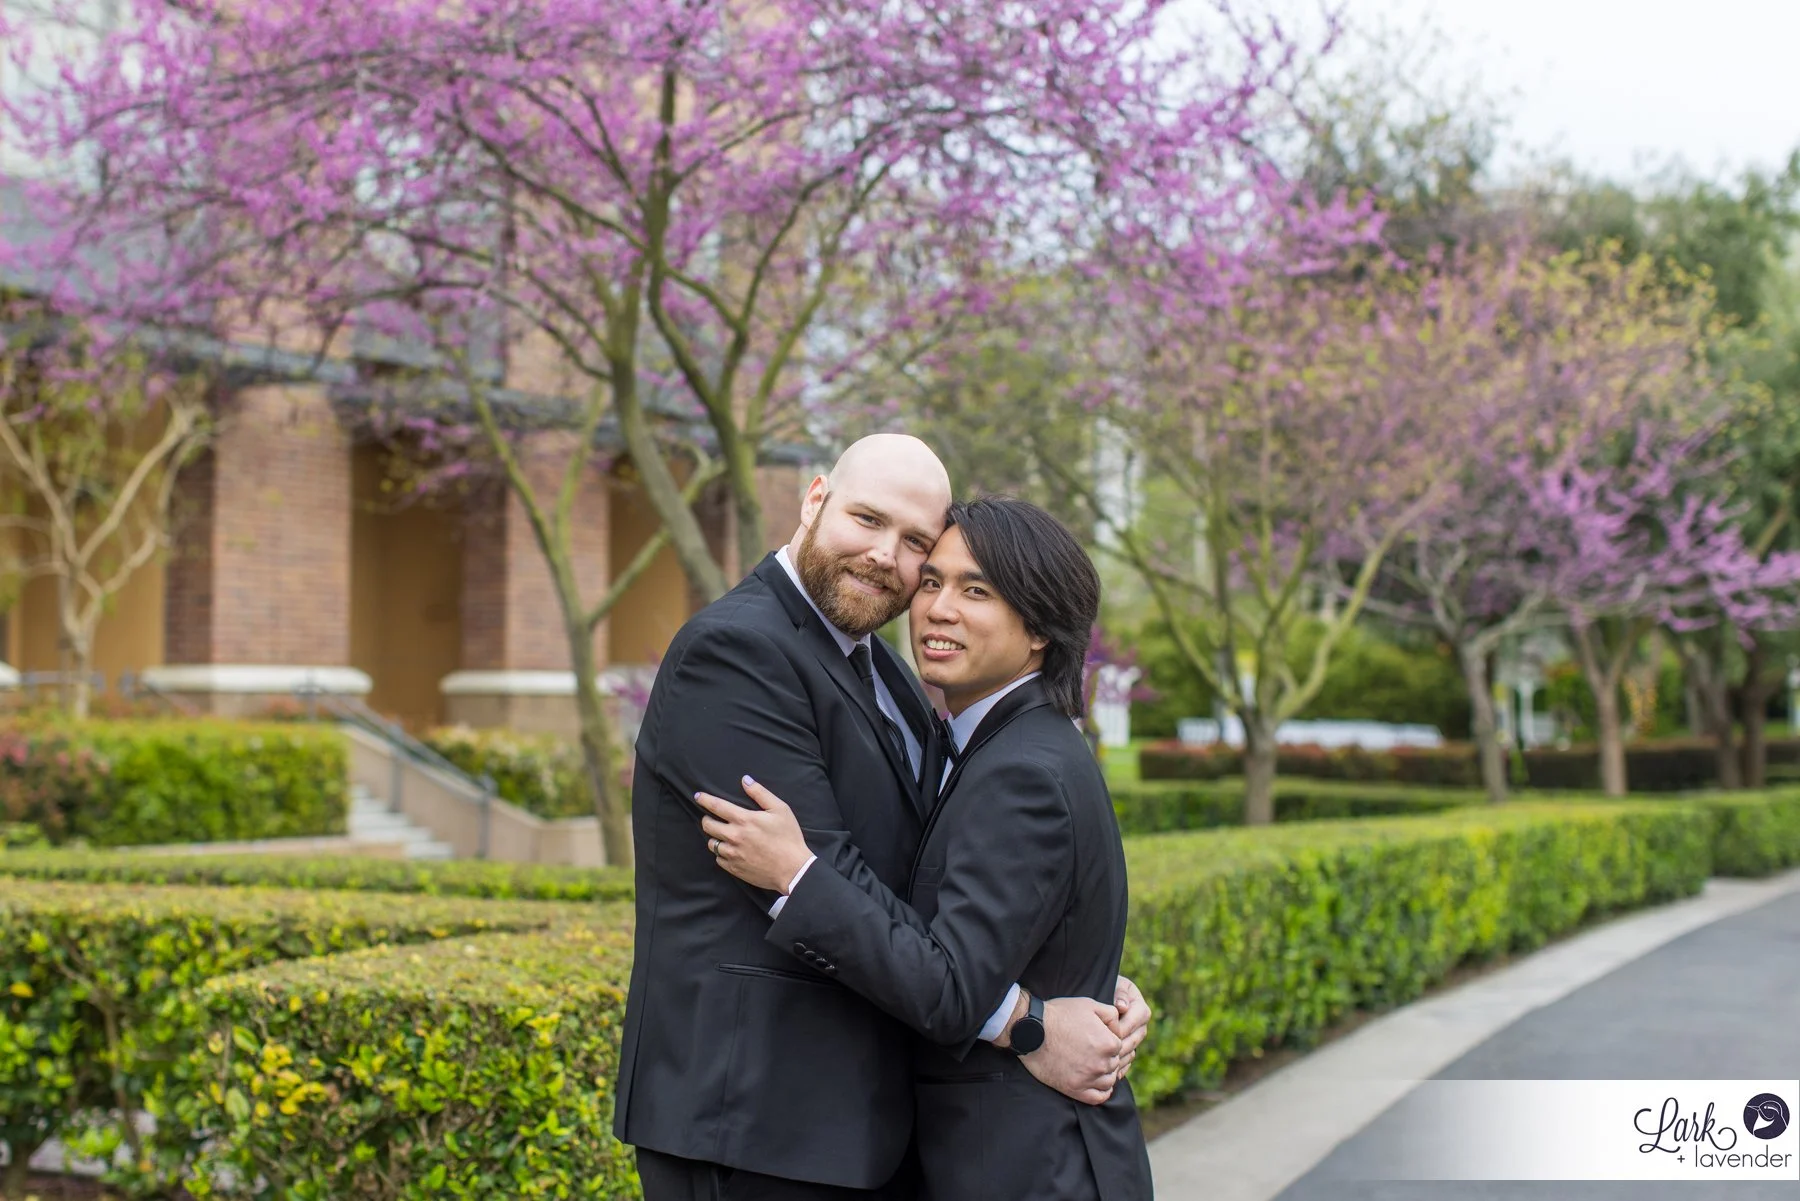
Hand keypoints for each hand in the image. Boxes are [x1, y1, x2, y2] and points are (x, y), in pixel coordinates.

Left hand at [695, 776, 811, 893]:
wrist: (793, 869)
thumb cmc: (788, 837)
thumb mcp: (780, 810)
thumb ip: (760, 793)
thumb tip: (745, 780)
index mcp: (744, 820)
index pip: (717, 806)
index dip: (705, 800)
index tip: (698, 796)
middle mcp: (734, 836)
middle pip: (708, 826)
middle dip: (706, 819)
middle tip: (710, 818)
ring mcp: (733, 854)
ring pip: (712, 844)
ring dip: (714, 838)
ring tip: (723, 835)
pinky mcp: (734, 868)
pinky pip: (719, 859)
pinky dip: (722, 854)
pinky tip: (731, 851)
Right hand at [1020, 996, 1126, 1106]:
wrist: (1031, 1030)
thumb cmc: (1060, 1015)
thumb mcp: (1090, 1005)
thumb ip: (1112, 1014)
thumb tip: (1119, 1027)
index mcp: (1108, 1043)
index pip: (1120, 1046)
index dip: (1109, 1040)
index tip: (1096, 1037)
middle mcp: (1102, 1064)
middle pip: (1115, 1064)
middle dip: (1107, 1056)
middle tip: (1091, 1049)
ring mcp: (1088, 1078)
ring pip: (1109, 1081)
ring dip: (1104, 1073)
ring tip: (1092, 1064)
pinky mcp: (1075, 1089)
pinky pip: (1098, 1097)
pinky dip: (1101, 1091)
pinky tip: (1095, 1082)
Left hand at [1112, 975, 1151, 1075]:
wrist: (1102, 995)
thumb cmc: (1106, 987)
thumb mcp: (1114, 984)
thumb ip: (1119, 993)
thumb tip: (1122, 1006)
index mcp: (1141, 1008)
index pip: (1134, 1021)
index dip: (1121, 1028)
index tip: (1105, 1033)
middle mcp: (1141, 1024)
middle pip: (1134, 1039)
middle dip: (1120, 1046)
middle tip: (1104, 1053)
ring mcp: (1136, 1037)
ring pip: (1131, 1051)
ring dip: (1120, 1059)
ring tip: (1106, 1065)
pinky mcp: (1128, 1047)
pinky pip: (1128, 1060)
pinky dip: (1121, 1068)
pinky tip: (1111, 1073)